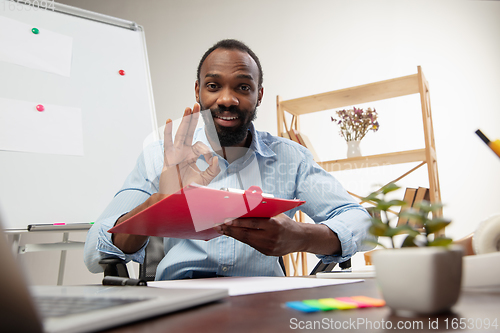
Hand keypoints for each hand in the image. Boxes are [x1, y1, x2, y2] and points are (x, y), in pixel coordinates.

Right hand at [159, 103, 219, 194]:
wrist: (176, 199)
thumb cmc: (188, 190)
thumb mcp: (205, 179)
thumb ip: (213, 169)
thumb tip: (215, 158)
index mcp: (191, 156)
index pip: (200, 145)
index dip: (207, 151)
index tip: (210, 160)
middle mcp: (183, 152)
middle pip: (188, 131)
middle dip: (193, 118)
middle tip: (197, 105)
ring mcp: (175, 154)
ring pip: (181, 133)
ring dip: (185, 120)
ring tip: (188, 108)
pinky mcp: (168, 158)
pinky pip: (168, 143)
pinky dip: (168, 132)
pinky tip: (170, 121)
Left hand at [214, 214, 340, 256]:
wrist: (300, 238)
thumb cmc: (286, 223)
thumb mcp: (276, 213)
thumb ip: (262, 211)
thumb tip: (244, 204)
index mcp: (274, 224)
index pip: (253, 224)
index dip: (238, 223)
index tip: (226, 221)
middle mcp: (272, 237)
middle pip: (246, 234)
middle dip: (231, 230)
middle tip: (218, 226)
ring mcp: (269, 246)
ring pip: (247, 241)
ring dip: (233, 235)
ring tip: (222, 230)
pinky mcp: (267, 252)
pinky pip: (251, 245)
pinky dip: (242, 239)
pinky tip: (234, 234)